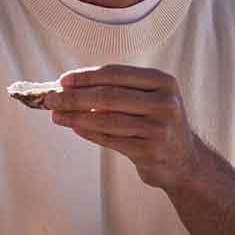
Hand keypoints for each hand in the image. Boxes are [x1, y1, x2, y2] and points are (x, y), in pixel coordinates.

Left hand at [48, 65, 204, 190]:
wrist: (185, 161)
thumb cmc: (157, 124)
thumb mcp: (148, 100)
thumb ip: (117, 91)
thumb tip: (69, 88)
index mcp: (163, 82)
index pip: (116, 74)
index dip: (86, 76)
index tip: (62, 80)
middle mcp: (165, 102)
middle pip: (109, 96)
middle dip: (75, 97)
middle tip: (50, 98)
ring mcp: (159, 128)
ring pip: (107, 119)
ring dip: (76, 117)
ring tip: (55, 115)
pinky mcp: (150, 151)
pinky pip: (111, 139)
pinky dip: (89, 133)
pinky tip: (74, 128)